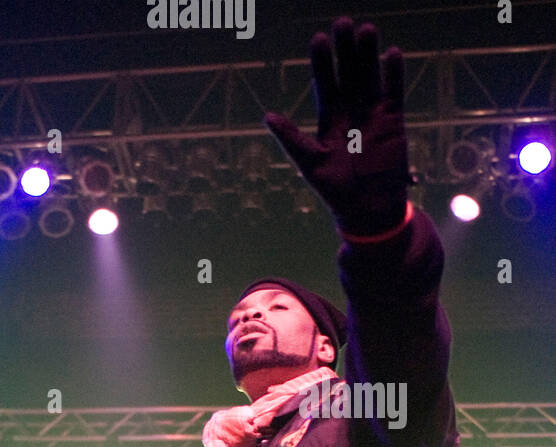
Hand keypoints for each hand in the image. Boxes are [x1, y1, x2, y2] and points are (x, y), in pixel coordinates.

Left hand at [264, 18, 409, 234]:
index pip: (325, 85)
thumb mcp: (310, 164)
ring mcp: (373, 114)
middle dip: (345, 51)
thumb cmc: (336, 190)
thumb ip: (291, 140)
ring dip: (368, 55)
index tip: (318, 39)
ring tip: (366, 29)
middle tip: (342, 23)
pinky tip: (391, 53)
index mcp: (329, 121)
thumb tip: (267, 116)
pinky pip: (394, 92)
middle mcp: (351, 112)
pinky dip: (394, 74)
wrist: (367, 209)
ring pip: (370, 78)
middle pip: (348, 75)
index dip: (322, 63)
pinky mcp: (394, 121)